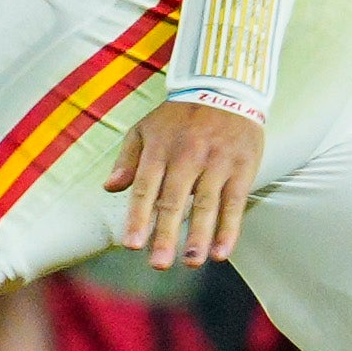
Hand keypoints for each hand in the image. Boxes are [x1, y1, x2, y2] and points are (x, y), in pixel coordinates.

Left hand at [106, 100, 262, 268]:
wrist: (225, 87)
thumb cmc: (180, 116)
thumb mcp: (145, 128)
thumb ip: (127, 159)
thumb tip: (109, 187)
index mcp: (160, 149)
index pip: (146, 187)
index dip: (138, 217)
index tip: (132, 244)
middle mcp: (187, 156)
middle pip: (174, 200)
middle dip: (165, 234)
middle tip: (159, 264)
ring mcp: (216, 162)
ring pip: (206, 204)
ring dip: (199, 236)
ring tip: (192, 262)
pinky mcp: (242, 167)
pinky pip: (234, 202)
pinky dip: (229, 229)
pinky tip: (221, 252)